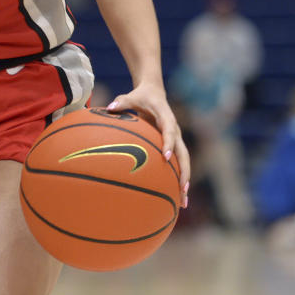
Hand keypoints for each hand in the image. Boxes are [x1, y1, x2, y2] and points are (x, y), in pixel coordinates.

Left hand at [106, 81, 190, 207]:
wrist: (155, 92)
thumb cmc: (140, 96)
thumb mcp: (130, 96)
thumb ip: (121, 102)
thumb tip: (109, 108)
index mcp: (166, 117)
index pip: (170, 131)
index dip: (169, 144)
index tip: (165, 157)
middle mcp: (175, 130)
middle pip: (184, 153)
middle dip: (184, 171)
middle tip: (182, 188)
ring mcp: (177, 139)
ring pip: (184, 162)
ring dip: (185, 181)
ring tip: (183, 202)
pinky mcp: (174, 145)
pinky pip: (178, 163)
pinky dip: (178, 178)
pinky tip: (175, 196)